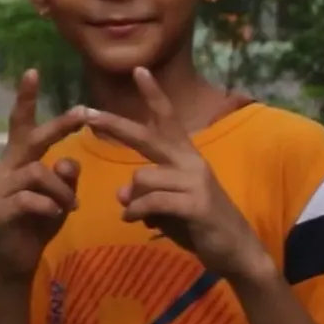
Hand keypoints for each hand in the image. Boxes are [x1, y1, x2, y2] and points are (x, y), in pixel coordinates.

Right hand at [0, 69, 89, 281]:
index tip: (33, 71)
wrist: (16, 257)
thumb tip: (69, 162)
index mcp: (18, 159)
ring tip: (70, 205)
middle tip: (82, 115)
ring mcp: (1, 189)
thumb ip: (65, 178)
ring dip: (61, 188)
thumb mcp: (59, 195)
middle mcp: (6, 168)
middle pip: (30, 139)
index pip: (21, 123)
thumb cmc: (38, 222)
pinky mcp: (3, 210)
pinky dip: (51, 204)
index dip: (26, 98)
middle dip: (57, 126)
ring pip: (39, 172)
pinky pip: (33, 199)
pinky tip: (58, 213)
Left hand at [86, 67, 270, 279]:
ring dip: (132, 200)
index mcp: (186, 158)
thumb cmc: (199, 226)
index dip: (154, 96)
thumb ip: (145, 196)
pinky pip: (150, 201)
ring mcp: (195, 181)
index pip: (168, 120)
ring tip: (140, 215)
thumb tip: (122, 193)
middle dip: (114, 125)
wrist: (237, 252)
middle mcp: (191, 162)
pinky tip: (136, 220)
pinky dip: (137, 212)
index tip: (139, 70)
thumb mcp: (167, 208)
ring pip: (140, 178)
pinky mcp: (196, 203)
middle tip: (86, 113)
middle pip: (147, 137)